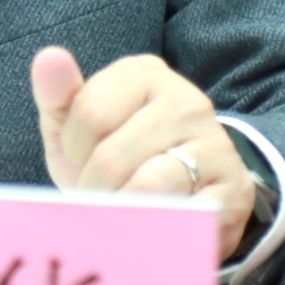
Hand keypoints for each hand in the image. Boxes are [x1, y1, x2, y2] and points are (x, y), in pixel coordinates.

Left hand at [29, 46, 255, 261]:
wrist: (175, 208)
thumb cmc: (115, 160)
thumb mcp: (76, 129)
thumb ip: (57, 95)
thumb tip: (49, 56)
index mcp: (144, 74)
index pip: (89, 112)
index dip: (76, 150)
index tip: (85, 157)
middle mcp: (187, 100)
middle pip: (112, 156)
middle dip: (97, 189)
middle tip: (104, 194)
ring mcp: (216, 143)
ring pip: (149, 186)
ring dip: (125, 212)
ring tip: (126, 212)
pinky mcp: (235, 190)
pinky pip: (183, 216)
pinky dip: (159, 229)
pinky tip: (158, 225)